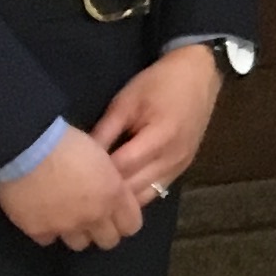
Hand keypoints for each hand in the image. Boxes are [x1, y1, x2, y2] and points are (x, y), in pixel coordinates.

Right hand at [0, 125, 146, 251]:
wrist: (27, 147)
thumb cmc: (66, 141)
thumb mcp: (100, 155)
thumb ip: (109, 180)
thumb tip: (109, 190)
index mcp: (113, 194)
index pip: (131, 225)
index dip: (124, 221)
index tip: (115, 214)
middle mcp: (94, 216)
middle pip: (108, 240)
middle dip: (102, 230)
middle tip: (91, 217)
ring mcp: (66, 226)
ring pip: (79, 244)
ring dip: (76, 232)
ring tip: (66, 217)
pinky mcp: (39, 231)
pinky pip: (49, 240)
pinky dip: (47, 230)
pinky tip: (42, 216)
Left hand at [93, 45, 226, 204]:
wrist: (199, 77)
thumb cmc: (159, 83)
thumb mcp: (127, 101)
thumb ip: (106, 130)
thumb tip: (81, 155)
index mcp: (160, 137)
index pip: (122, 166)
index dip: (98, 173)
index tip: (76, 174)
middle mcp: (173, 158)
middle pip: (133, 187)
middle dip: (108, 190)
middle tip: (82, 189)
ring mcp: (180, 167)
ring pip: (145, 196)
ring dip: (122, 198)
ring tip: (99, 195)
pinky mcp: (182, 170)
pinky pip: (156, 191)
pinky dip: (137, 194)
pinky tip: (120, 194)